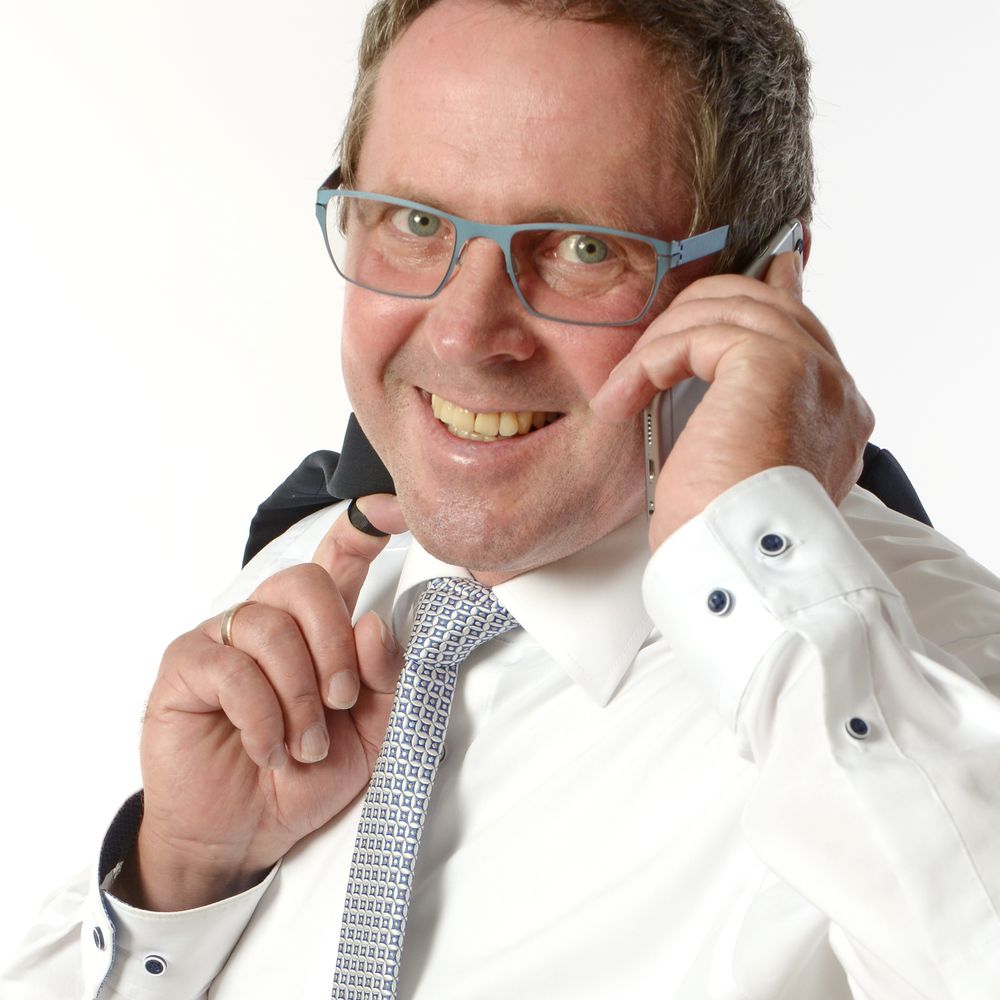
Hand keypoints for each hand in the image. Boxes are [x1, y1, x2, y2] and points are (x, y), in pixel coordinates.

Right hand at [113, 494, 406, 910]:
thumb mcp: (371, 733)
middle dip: (334, 644)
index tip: (392, 511)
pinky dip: (261, 717)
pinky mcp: (186, 666)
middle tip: (341, 701)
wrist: (247, 833)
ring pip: (270, 627)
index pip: (340, 558)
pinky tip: (267, 749)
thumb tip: (372, 623)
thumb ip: (384, 679)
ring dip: (298, 696)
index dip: (365, 529)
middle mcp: (272, 621)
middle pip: (307, 580)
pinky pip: (231, 667)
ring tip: (303, 745)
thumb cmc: (307, 774)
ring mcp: (225, 638)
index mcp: (320, 628)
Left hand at [591, 251, 873, 549]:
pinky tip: (627, 395)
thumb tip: (717, 377)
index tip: (735, 277)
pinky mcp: (773, 364)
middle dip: (694, 315)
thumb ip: (736, 414)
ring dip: (661, 344)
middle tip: (646, 352)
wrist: (738, 565)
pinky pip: (698, 333)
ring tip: (625, 390)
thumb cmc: (725, 534)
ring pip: (727, 310)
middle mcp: (836, 386)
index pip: (801, 328)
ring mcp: (812, 370)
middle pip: (764, 303)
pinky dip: (651, 361)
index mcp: (836, 411)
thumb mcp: (729, 466)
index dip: (767, 291)